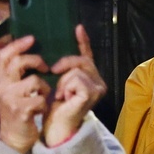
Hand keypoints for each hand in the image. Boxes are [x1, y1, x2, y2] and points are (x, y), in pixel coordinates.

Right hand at [0, 35, 50, 153]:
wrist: (13, 138)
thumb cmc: (18, 110)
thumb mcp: (13, 89)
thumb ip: (18, 73)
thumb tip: (31, 51)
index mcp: (1, 79)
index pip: (4, 55)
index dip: (17, 44)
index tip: (32, 38)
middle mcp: (2, 87)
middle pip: (18, 62)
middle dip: (35, 60)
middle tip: (45, 67)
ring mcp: (10, 99)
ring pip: (34, 81)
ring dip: (45, 88)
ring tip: (43, 96)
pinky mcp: (20, 111)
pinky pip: (40, 99)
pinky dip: (45, 103)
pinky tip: (41, 109)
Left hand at [42, 25, 106, 146]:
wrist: (57, 126)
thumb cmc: (56, 107)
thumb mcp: (58, 82)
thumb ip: (63, 68)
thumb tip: (56, 52)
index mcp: (91, 77)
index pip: (88, 55)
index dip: (83, 41)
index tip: (78, 27)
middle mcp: (99, 82)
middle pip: (81, 60)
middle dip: (64, 65)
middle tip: (53, 73)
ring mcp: (98, 87)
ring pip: (76, 70)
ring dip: (63, 81)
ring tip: (62, 95)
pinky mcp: (92, 92)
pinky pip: (75, 78)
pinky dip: (66, 86)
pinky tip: (65, 98)